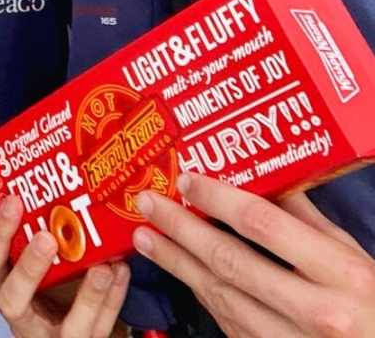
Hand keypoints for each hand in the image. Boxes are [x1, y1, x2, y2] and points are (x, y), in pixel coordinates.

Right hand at [0, 194, 129, 335]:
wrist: (71, 328)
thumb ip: (43, 232)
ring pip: (69, 327)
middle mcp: (23, 313)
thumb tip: (62, 182)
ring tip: (103, 266)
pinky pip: (101, 328)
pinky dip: (114, 300)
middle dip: (29, 268)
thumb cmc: (51, 287)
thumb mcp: (40, 261)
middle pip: (13, 299)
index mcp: (5, 284)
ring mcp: (53, 337)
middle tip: (47, 237)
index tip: (14, 200)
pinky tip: (121, 273)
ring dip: (88, 294)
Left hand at [133, 172, 374, 336]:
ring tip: (146, 237)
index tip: (185, 179)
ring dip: (178, 264)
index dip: (218, 199)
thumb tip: (261, 176)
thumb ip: (307, 219)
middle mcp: (317, 312)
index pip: (264, 225)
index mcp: (342, 274)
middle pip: (231, 261)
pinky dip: (203, 294)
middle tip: (148, 203)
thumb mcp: (356, 257)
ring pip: (222, 298)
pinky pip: (230, 324)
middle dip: (181, 230)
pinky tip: (181, 272)